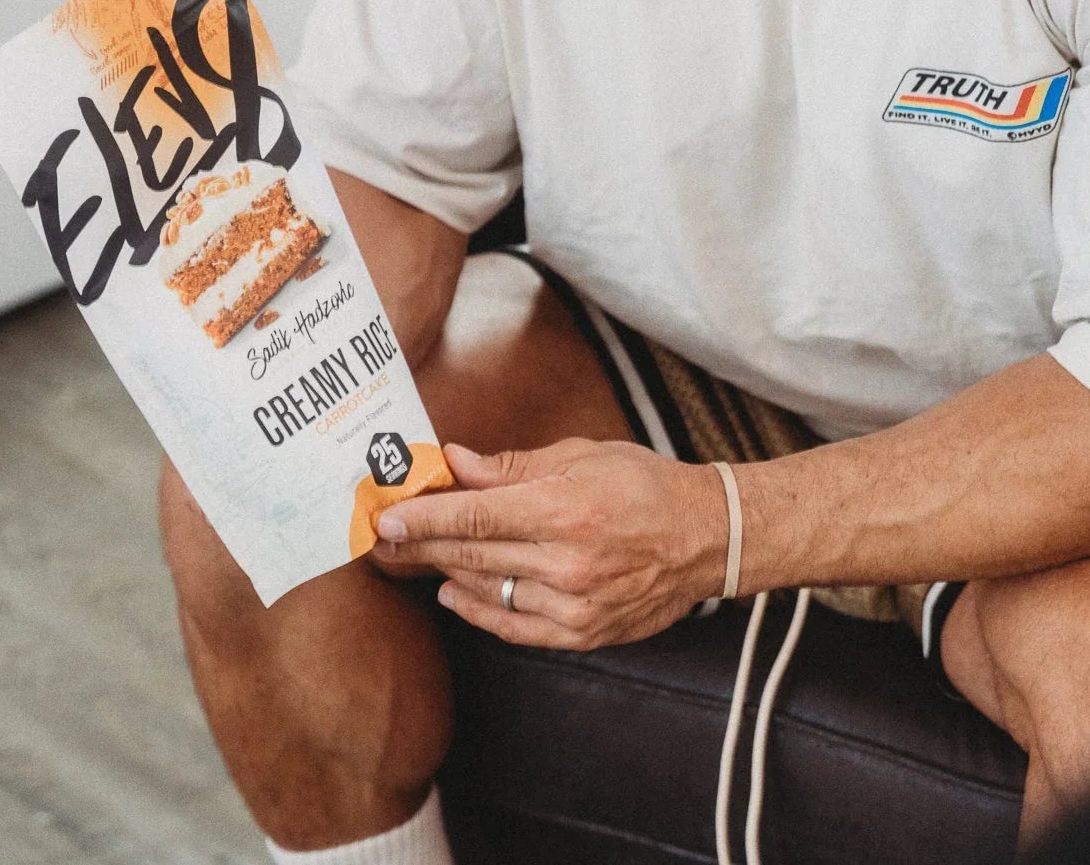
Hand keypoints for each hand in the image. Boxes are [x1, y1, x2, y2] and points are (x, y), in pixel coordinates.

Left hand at [370, 438, 728, 648]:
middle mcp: (565, 562)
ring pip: (486, 592)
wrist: (706, 538)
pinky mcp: (581, 633)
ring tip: (414, 558)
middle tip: (384, 539)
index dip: (425, 519)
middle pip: (471, 557)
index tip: (387, 518)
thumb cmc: (645, 485)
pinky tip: (454, 593)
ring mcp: (573, 604)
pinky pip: (512, 627)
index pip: (475, 518)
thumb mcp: (581, 457)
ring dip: (444, 574)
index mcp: (564, 510)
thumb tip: (456, 463)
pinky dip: (477, 611)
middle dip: (421, 546)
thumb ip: (512, 467)